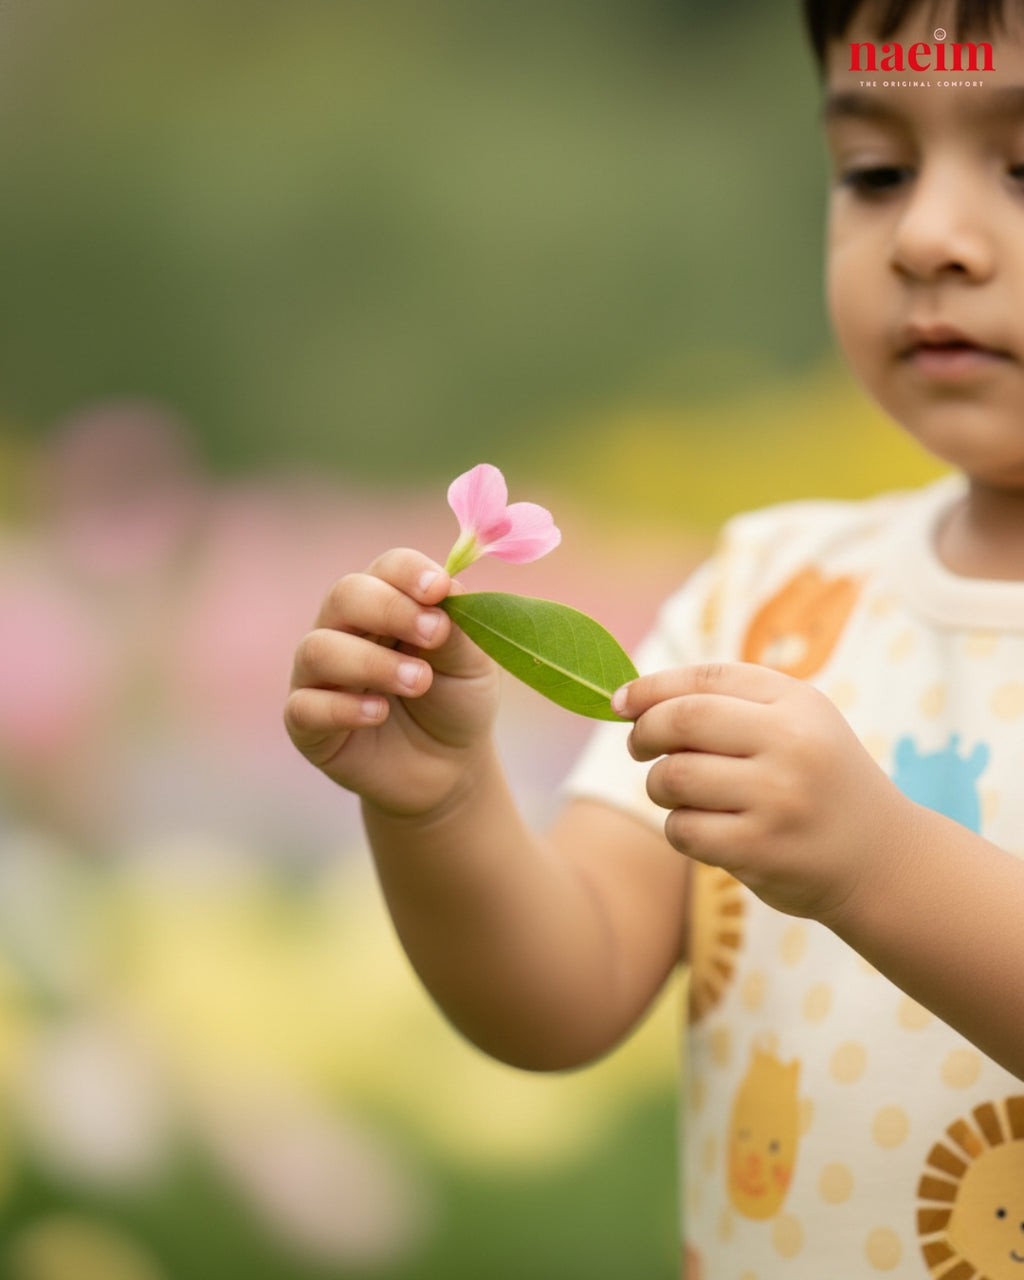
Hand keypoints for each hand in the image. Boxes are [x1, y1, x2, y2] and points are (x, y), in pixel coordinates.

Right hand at [284, 548, 500, 817]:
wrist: (449, 768)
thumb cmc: (456, 701)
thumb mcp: (472, 664)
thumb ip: (458, 629)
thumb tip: (444, 590)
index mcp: (388, 602)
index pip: (387, 568)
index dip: (410, 573)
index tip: (440, 590)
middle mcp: (344, 628)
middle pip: (345, 594)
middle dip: (390, 609)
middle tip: (434, 634)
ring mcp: (319, 674)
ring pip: (318, 648)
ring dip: (371, 662)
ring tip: (418, 682)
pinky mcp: (305, 722)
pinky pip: (304, 706)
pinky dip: (342, 707)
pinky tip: (377, 713)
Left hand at [614, 662, 911, 921]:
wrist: (882, 858)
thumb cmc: (816, 782)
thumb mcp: (794, 724)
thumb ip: (725, 704)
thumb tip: (627, 699)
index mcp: (797, 701)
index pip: (705, 679)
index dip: (650, 687)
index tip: (619, 702)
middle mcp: (792, 742)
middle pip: (681, 720)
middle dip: (644, 732)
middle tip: (638, 747)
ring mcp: (779, 797)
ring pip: (674, 777)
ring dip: (660, 785)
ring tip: (679, 793)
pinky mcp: (763, 849)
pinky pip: (684, 829)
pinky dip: (679, 828)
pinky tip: (702, 830)